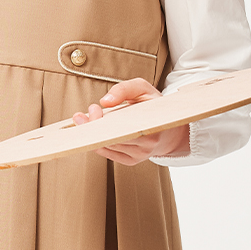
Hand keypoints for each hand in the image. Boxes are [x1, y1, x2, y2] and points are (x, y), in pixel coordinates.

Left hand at [71, 77, 190, 164]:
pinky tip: (92, 131)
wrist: (169, 130)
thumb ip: (124, 89)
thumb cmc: (154, 106)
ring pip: (107, 147)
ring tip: (85, 119)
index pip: (121, 126)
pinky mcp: (131, 161)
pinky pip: (107, 153)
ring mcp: (139, 155)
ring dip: (91, 134)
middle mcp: (147, 143)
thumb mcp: (143, 89)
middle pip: (110, 138)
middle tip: (80, 115)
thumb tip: (105, 101)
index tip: (94, 107)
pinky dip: (96, 142)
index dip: (103, 120)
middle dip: (92, 126)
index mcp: (152, 124)